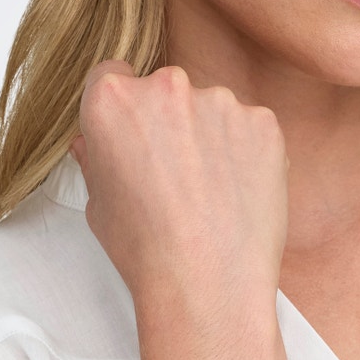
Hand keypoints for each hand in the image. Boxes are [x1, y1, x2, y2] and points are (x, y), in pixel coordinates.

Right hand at [68, 59, 288, 311]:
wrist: (208, 282)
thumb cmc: (147, 251)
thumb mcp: (98, 204)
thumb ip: (96, 158)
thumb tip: (95, 143)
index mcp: (112, 100)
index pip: (112, 77)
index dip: (123, 111)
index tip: (134, 137)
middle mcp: (166, 87)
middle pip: (165, 90)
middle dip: (168, 122)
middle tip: (174, 175)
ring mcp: (220, 101)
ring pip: (212, 109)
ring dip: (210, 137)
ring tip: (210, 193)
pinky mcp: (263, 122)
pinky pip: (251, 128)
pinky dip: (247, 153)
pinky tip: (238, 193)